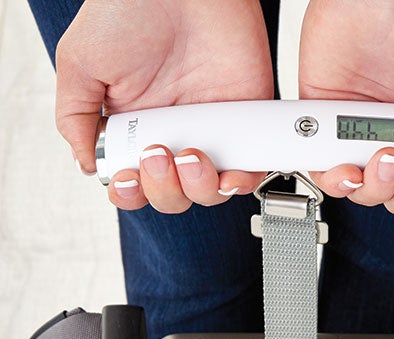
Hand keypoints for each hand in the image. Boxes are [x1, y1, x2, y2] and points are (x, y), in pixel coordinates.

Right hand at [56, 0, 272, 211]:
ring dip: (197, 189)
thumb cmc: (129, 12)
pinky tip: (226, 175)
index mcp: (136, 129)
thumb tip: (86, 164)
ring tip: (190, 155)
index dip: (132, 192)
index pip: (135, 182)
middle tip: (158, 154)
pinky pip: (248, 171)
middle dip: (163, 189)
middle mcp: (173, 135)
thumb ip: (76, 118)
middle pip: (172, 195)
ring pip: (208, 191)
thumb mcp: (81, 63)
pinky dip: (240, 184)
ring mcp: (209, 131)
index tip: (128, 179)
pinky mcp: (242, 124)